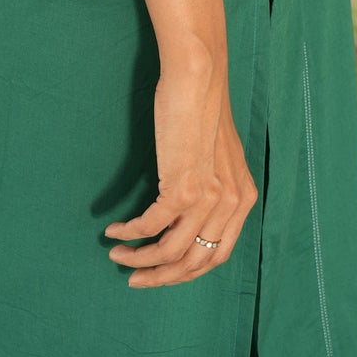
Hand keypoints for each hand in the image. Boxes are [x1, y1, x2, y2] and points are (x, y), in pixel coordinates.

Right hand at [103, 69, 257, 285]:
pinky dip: (129, 233)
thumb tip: (188, 216)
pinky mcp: (181, 188)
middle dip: (161, 277)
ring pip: (170, 252)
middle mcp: (230, 204)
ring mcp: (207, 199)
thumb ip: (214, 187)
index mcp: (242, 198)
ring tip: (118, 257)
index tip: (162, 274)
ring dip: (140, 261)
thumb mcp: (219, 156)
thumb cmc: (202, 107)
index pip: (217, 256)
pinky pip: (149, 226)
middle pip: (194, 263)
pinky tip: (114, 230)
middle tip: (135, 279)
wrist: (198, 77)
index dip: (187, 271)